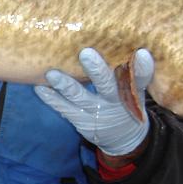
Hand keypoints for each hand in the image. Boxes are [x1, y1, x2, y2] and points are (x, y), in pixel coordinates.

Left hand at [34, 47, 153, 156]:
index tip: (143, 54)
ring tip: (52, 74)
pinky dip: (52, 99)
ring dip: (65, 85)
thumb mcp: (137, 90)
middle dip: (96, 70)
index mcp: (132, 93)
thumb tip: (136, 44)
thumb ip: (134, 72)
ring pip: (80, 98)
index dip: (142, 68)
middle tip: (85, 53)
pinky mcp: (81, 121)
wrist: (124, 138)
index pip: (140, 79)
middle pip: (106, 86)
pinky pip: (64, 109)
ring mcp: (96, 114)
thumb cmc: (128, 103)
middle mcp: (114, 103)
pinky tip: (39, 88)